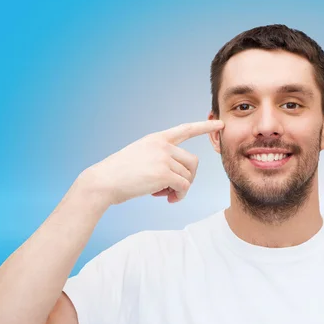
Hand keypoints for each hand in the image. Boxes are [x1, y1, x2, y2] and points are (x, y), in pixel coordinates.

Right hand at [82, 120, 223, 204]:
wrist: (103, 182)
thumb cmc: (119, 174)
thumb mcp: (140, 157)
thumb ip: (161, 160)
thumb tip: (178, 179)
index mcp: (156, 139)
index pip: (185, 129)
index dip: (204, 126)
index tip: (220, 123)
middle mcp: (162, 145)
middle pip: (193, 162)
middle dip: (187, 177)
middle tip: (172, 189)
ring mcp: (163, 158)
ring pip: (189, 176)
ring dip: (180, 189)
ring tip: (165, 194)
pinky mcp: (164, 173)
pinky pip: (184, 187)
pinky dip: (179, 196)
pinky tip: (167, 199)